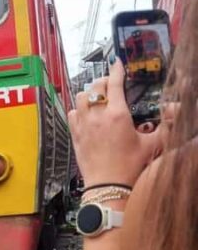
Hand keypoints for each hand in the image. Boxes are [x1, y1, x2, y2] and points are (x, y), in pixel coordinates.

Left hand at [68, 59, 161, 186]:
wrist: (108, 186)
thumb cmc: (128, 168)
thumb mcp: (152, 145)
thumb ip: (166, 125)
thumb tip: (176, 109)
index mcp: (117, 115)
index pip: (114, 83)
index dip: (116, 69)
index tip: (117, 63)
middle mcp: (97, 116)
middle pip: (96, 86)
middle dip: (104, 81)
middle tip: (111, 83)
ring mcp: (84, 125)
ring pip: (81, 96)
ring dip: (89, 93)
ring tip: (98, 96)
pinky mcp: (76, 135)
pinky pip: (72, 113)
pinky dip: (78, 109)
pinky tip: (85, 113)